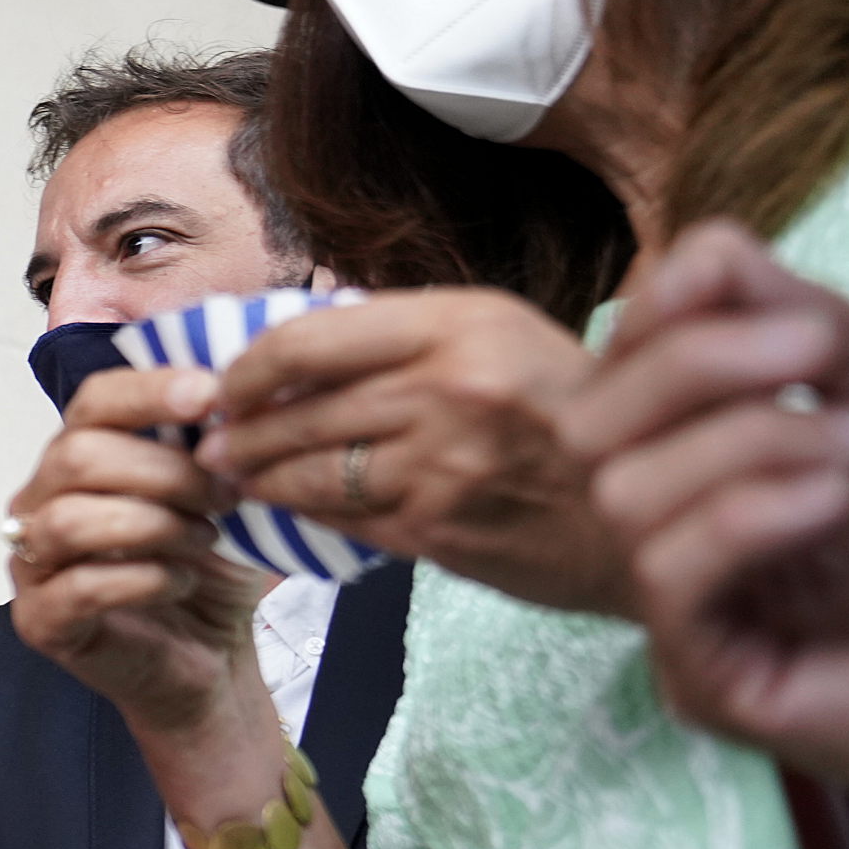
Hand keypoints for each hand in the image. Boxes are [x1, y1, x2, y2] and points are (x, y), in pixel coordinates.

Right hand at [7, 363, 274, 740]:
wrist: (210, 659)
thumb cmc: (208, 572)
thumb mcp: (222, 496)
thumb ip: (216, 444)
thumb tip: (248, 389)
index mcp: (79, 459)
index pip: (92, 403)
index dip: (148, 392)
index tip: (211, 397)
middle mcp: (40, 503)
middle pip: (76, 456)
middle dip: (164, 471)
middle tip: (223, 496)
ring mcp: (32, 563)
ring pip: (70, 519)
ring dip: (155, 525)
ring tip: (203, 540)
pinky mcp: (40, 622)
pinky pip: (79, 587)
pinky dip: (145, 580)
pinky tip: (180, 583)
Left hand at [195, 289, 628, 613]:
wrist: (643, 512)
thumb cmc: (571, 418)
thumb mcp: (507, 340)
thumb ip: (414, 338)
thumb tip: (301, 349)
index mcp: (463, 322)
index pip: (310, 337)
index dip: (249, 368)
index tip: (224, 385)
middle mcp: (449, 384)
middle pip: (299, 407)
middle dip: (237, 429)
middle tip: (206, 440)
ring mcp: (443, 460)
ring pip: (308, 468)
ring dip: (255, 475)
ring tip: (229, 473)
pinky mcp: (438, 526)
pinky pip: (341, 517)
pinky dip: (300, 514)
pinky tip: (279, 509)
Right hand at [558, 220, 848, 792]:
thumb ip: (807, 328)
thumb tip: (712, 251)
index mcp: (699, 457)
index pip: (616, 366)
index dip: (661, 310)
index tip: (756, 285)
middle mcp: (669, 531)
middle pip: (585, 423)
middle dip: (693, 365)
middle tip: (822, 350)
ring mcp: (678, 612)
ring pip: (621, 496)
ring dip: (752, 443)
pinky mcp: (703, 682)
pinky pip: (665, 576)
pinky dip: (748, 514)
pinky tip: (835, 499)